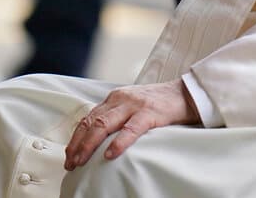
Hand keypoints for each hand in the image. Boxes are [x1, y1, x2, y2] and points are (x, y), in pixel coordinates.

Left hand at [64, 79, 199, 169]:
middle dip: (77, 144)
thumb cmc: (159, 103)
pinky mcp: (150, 112)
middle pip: (92, 123)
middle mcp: (121, 99)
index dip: (76, 138)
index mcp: (115, 98)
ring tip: (82, 161)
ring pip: (104, 125)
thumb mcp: (132, 105)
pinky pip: (130, 129)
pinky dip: (118, 142)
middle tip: (71, 163)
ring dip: (89, 145)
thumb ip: (116, 116)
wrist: (186, 93)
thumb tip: (97, 139)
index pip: (88, 118)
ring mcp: (135, 105)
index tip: (69, 155)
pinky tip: (110, 154)